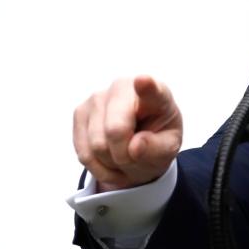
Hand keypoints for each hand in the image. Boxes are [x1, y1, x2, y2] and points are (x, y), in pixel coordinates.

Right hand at [73, 76, 182, 191]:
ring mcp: (98, 98)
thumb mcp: (168, 149)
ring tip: (125, 157)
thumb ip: (157, 149)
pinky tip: (111, 161)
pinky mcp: (80, 112)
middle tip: (136, 157)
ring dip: (112, 163)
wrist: (139, 141)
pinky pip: (84, 153)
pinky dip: (99, 167)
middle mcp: (124, 88)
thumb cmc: (158, 140)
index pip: (151, 89)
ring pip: (97, 146)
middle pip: (115, 130)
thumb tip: (134, 148)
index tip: (143, 81)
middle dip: (124, 156)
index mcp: (157, 94)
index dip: (146, 86)